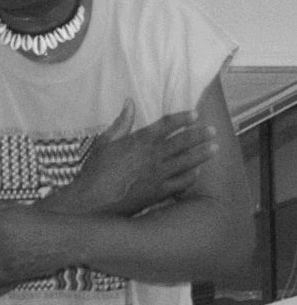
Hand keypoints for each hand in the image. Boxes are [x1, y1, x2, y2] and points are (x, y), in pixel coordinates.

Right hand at [54, 105, 215, 216]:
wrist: (91, 201)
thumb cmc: (93, 172)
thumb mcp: (103, 143)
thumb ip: (121, 123)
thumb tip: (130, 102)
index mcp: (138, 141)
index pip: (166, 125)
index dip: (182, 118)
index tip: (194, 115)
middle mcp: (152, 155)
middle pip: (183, 141)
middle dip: (200, 135)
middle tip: (212, 131)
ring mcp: (157, 174)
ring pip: (187, 161)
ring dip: (202, 154)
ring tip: (214, 148)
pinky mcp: (158, 192)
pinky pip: (182, 182)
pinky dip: (191, 176)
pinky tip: (196, 172)